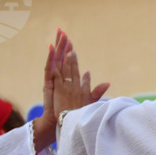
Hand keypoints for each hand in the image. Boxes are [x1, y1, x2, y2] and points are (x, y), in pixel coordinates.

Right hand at [33, 29, 109, 150]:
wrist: (62, 124)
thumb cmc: (74, 114)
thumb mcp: (88, 100)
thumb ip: (95, 90)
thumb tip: (107, 82)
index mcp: (67, 81)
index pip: (69, 63)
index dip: (71, 52)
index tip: (72, 41)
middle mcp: (59, 79)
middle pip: (61, 58)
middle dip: (62, 45)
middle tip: (62, 30)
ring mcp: (53, 82)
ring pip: (55, 60)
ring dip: (57, 47)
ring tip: (59, 35)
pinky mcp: (49, 85)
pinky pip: (49, 69)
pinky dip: (50, 59)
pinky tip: (51, 48)